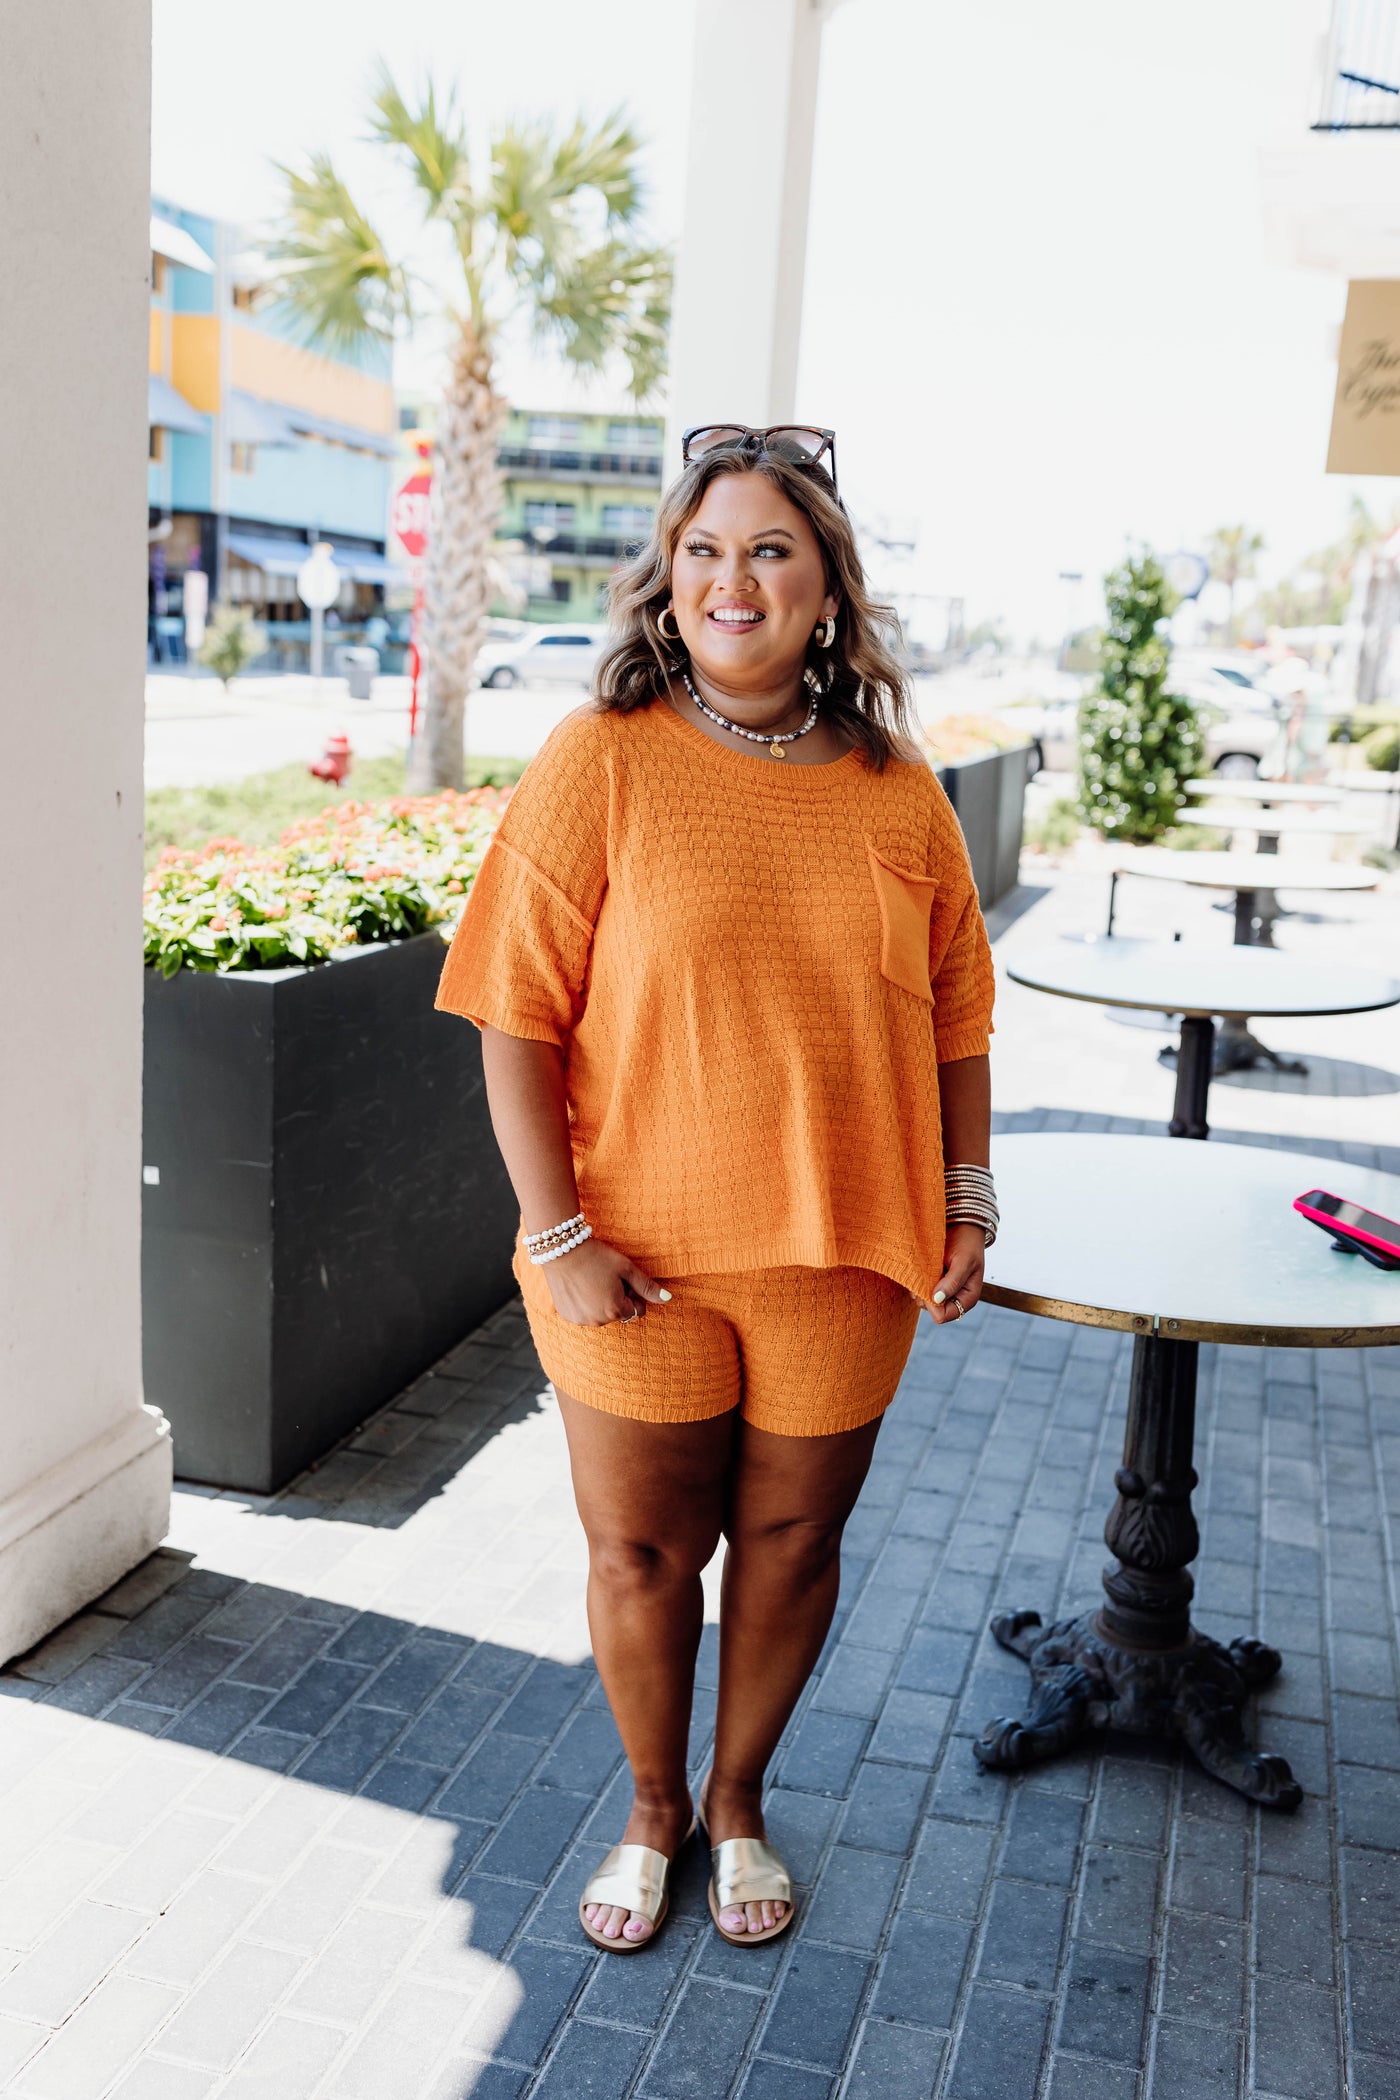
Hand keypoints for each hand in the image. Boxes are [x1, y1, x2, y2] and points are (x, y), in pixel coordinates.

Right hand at [544, 1237, 670, 1325]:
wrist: (561, 1250)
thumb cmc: (597, 1256)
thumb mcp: (626, 1268)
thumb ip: (647, 1287)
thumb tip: (668, 1299)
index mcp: (615, 1310)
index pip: (637, 1310)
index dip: (633, 1294)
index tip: (623, 1279)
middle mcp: (598, 1320)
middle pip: (619, 1314)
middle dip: (618, 1299)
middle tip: (607, 1277)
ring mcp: (580, 1320)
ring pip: (601, 1315)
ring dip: (601, 1303)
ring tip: (593, 1280)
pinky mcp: (567, 1315)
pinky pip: (583, 1314)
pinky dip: (584, 1304)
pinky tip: (580, 1286)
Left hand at [928, 1222, 985, 1324]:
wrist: (962, 1224)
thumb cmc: (967, 1242)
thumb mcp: (963, 1261)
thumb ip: (952, 1282)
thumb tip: (937, 1300)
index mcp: (967, 1299)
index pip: (943, 1316)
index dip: (932, 1305)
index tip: (928, 1286)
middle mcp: (954, 1298)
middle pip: (930, 1310)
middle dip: (925, 1294)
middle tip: (928, 1273)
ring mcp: (942, 1291)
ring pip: (922, 1300)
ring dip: (920, 1285)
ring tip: (927, 1267)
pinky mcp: (933, 1282)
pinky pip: (919, 1288)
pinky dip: (918, 1280)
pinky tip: (923, 1268)